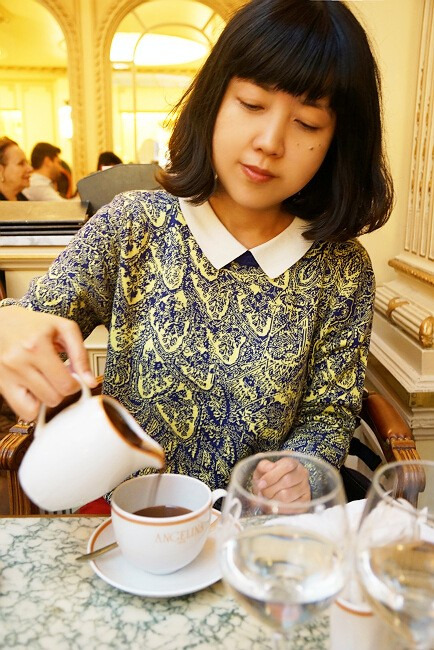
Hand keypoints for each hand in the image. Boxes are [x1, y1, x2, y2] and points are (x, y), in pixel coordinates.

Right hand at [0, 306, 96, 420]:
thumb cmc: (31, 323)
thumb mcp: (62, 328)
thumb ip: (80, 354)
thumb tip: (90, 381)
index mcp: (37, 346)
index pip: (65, 384)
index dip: (76, 384)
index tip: (73, 377)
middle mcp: (18, 362)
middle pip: (52, 398)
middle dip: (61, 391)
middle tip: (59, 378)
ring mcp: (7, 375)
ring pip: (36, 409)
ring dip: (46, 398)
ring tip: (45, 383)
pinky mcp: (0, 385)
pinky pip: (20, 411)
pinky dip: (30, 406)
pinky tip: (34, 390)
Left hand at [252, 456, 310, 503]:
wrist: (275, 489)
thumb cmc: (269, 478)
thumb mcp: (263, 469)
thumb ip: (264, 466)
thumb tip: (270, 468)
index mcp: (292, 463)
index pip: (286, 466)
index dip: (272, 476)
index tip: (260, 484)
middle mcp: (302, 474)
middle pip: (287, 481)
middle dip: (270, 489)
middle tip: (262, 493)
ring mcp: (305, 488)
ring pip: (288, 495)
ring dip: (273, 499)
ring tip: (267, 500)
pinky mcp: (305, 502)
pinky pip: (292, 507)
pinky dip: (280, 508)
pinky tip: (274, 507)